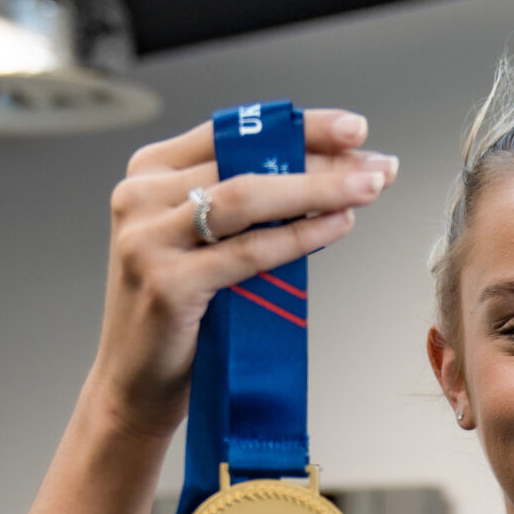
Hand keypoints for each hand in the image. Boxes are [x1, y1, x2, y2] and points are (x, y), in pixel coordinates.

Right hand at [89, 108, 398, 440]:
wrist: (136, 387)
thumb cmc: (182, 316)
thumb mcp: (204, 245)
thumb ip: (242, 206)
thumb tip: (332, 174)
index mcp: (149, 173)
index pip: (232, 131)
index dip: (297, 126)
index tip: (353, 128)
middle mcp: (141, 196)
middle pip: (245, 158)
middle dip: (321, 159)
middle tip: (376, 162)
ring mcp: (148, 238)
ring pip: (247, 196)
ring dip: (318, 189)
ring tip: (370, 187)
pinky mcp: (167, 283)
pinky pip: (250, 252)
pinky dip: (300, 236)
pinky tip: (339, 226)